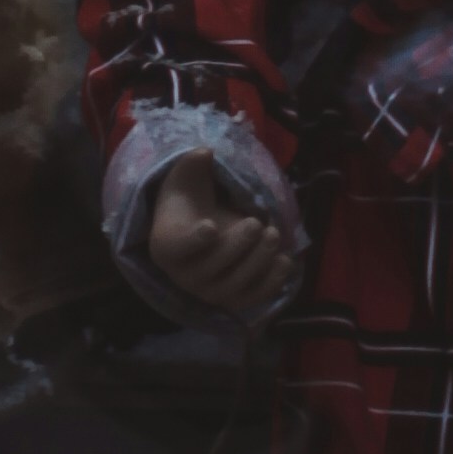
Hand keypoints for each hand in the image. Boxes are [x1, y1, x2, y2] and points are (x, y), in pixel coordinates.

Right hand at [144, 152, 290, 321]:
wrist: (196, 229)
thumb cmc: (188, 200)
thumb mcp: (186, 177)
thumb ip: (192, 163)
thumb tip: (206, 152)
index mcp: (167, 245)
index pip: (178, 246)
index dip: (194, 240)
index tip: (211, 227)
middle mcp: (185, 276)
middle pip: (211, 268)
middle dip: (237, 246)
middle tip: (257, 223)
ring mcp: (209, 292)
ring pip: (233, 287)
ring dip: (257, 263)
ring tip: (273, 234)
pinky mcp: (233, 300)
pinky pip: (251, 299)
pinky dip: (270, 284)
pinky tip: (285, 261)